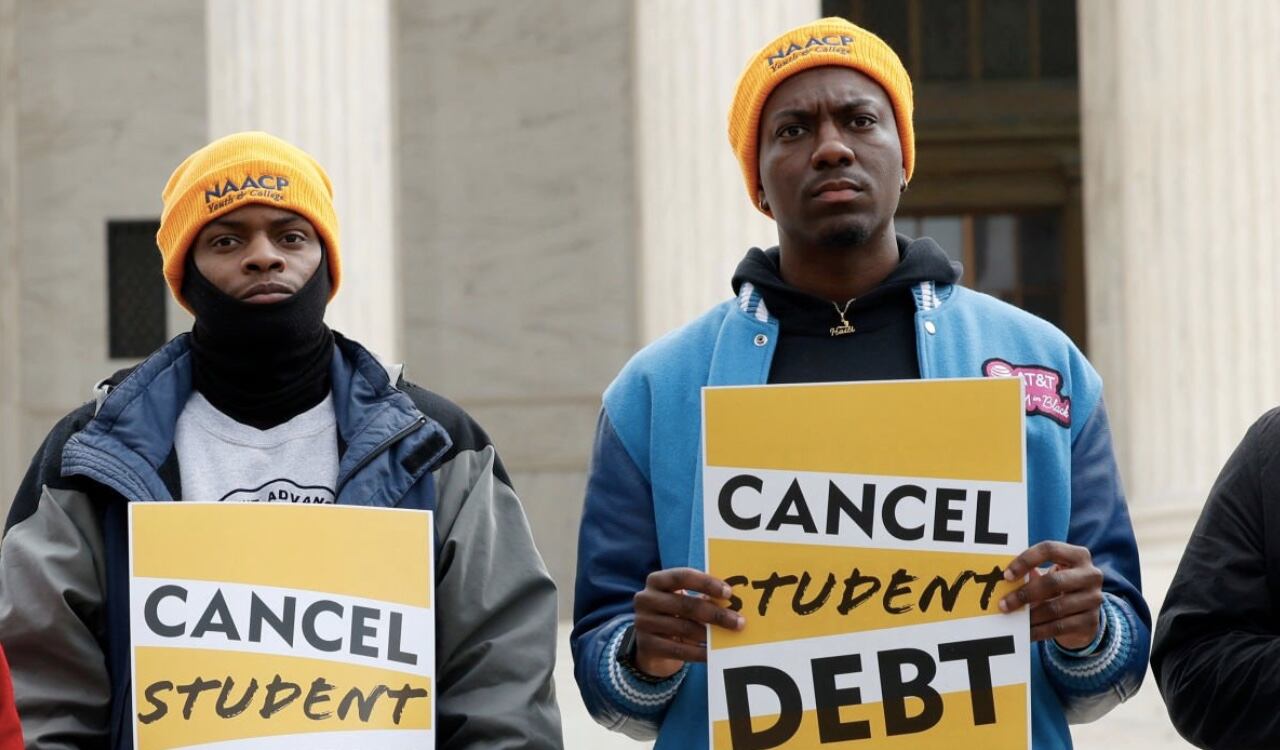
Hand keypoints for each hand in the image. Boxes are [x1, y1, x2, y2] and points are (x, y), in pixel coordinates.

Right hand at [631, 567, 745, 677]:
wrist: (649, 640)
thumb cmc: (675, 612)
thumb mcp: (682, 599)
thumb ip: (702, 596)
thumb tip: (733, 602)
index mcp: (656, 580)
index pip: (682, 576)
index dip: (706, 583)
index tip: (729, 593)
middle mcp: (645, 599)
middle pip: (685, 604)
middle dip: (715, 614)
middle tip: (739, 622)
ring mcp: (643, 622)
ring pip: (683, 628)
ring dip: (708, 635)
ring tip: (727, 638)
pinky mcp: (646, 645)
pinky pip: (678, 650)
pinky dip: (698, 653)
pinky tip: (712, 653)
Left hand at [998, 541, 1103, 650]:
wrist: (1085, 613)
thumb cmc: (1060, 587)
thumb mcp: (1051, 575)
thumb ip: (1032, 573)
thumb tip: (1004, 580)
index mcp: (1078, 555)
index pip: (1050, 550)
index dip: (1026, 560)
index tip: (1007, 576)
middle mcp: (1091, 575)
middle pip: (1053, 582)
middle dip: (1025, 594)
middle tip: (1004, 604)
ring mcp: (1094, 598)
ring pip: (1055, 608)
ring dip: (1030, 616)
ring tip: (1013, 618)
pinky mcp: (1091, 621)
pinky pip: (1059, 627)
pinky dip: (1039, 630)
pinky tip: (1026, 632)